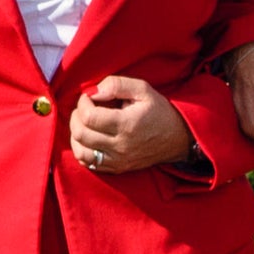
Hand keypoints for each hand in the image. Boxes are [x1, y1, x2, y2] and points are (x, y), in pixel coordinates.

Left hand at [69, 75, 195, 175]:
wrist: (178, 138)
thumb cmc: (159, 111)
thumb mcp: (143, 89)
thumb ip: (117, 85)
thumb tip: (94, 92)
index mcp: (126, 124)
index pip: (89, 117)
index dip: (82, 103)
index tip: (89, 96)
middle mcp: (120, 146)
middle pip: (81, 134)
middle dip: (75, 117)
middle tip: (84, 108)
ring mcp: (118, 160)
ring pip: (81, 151)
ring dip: (75, 135)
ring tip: (83, 123)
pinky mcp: (118, 168)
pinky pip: (89, 163)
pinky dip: (82, 150)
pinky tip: (88, 138)